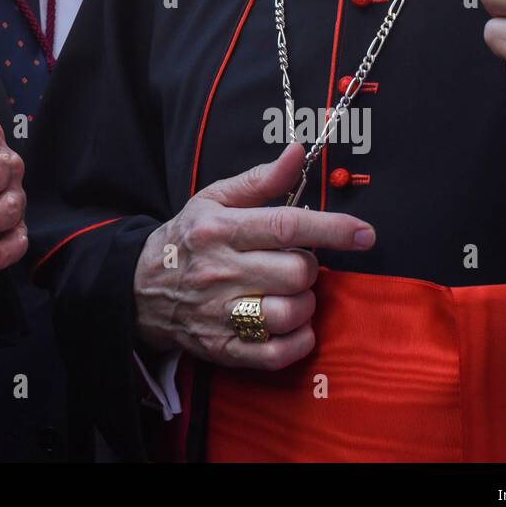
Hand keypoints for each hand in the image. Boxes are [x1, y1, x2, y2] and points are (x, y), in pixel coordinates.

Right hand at [132, 144, 374, 368]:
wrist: (141, 287)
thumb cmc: (187, 238)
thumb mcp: (214, 199)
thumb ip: (260, 180)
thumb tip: (297, 153)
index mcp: (220, 228)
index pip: (286, 225)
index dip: (332, 229)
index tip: (364, 233)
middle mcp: (221, 270)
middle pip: (296, 272)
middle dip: (308, 267)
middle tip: (294, 263)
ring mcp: (221, 313)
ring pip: (292, 312)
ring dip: (304, 303)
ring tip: (290, 293)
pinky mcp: (224, 347)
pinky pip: (279, 352)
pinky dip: (298, 340)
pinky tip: (292, 324)